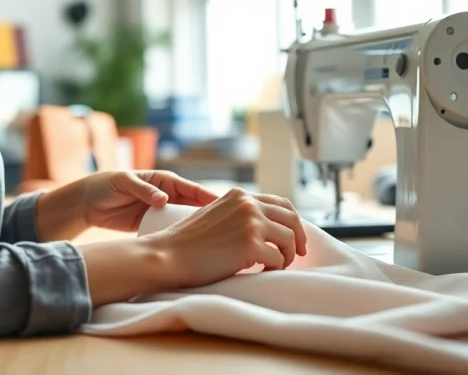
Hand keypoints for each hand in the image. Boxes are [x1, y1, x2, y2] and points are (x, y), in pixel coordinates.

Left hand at [79, 170, 218, 231]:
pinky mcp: (153, 226)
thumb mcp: (124, 182)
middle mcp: (168, 196)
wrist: (88, 203)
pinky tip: (190, 251)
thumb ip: (143, 189)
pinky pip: (171, 232)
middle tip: (226, 231)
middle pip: (194, 208)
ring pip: (185, 222)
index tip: (225, 209)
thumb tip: (163, 200)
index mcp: (166, 181)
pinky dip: (180, 239)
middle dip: (210, 218)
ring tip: (212, 244)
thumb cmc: (107, 185)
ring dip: (198, 231)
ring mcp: (161, 212)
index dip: (210, 198)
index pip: (193, 189)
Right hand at [142, 187, 307, 288]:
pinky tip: (261, 272)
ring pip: (289, 239)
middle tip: (297, 254)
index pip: (281, 203)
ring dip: (286, 255)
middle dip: (299, 238)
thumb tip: (266, 228)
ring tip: (275, 266)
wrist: (168, 255)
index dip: (292, 221)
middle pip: (292, 219)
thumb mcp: (216, 215)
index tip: (295, 237)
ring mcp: (251, 223)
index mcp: (240, 195)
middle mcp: (248, 205)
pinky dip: (274, 268)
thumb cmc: (187, 242)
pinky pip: (277, 259)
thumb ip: (239, 215)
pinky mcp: (251, 245)